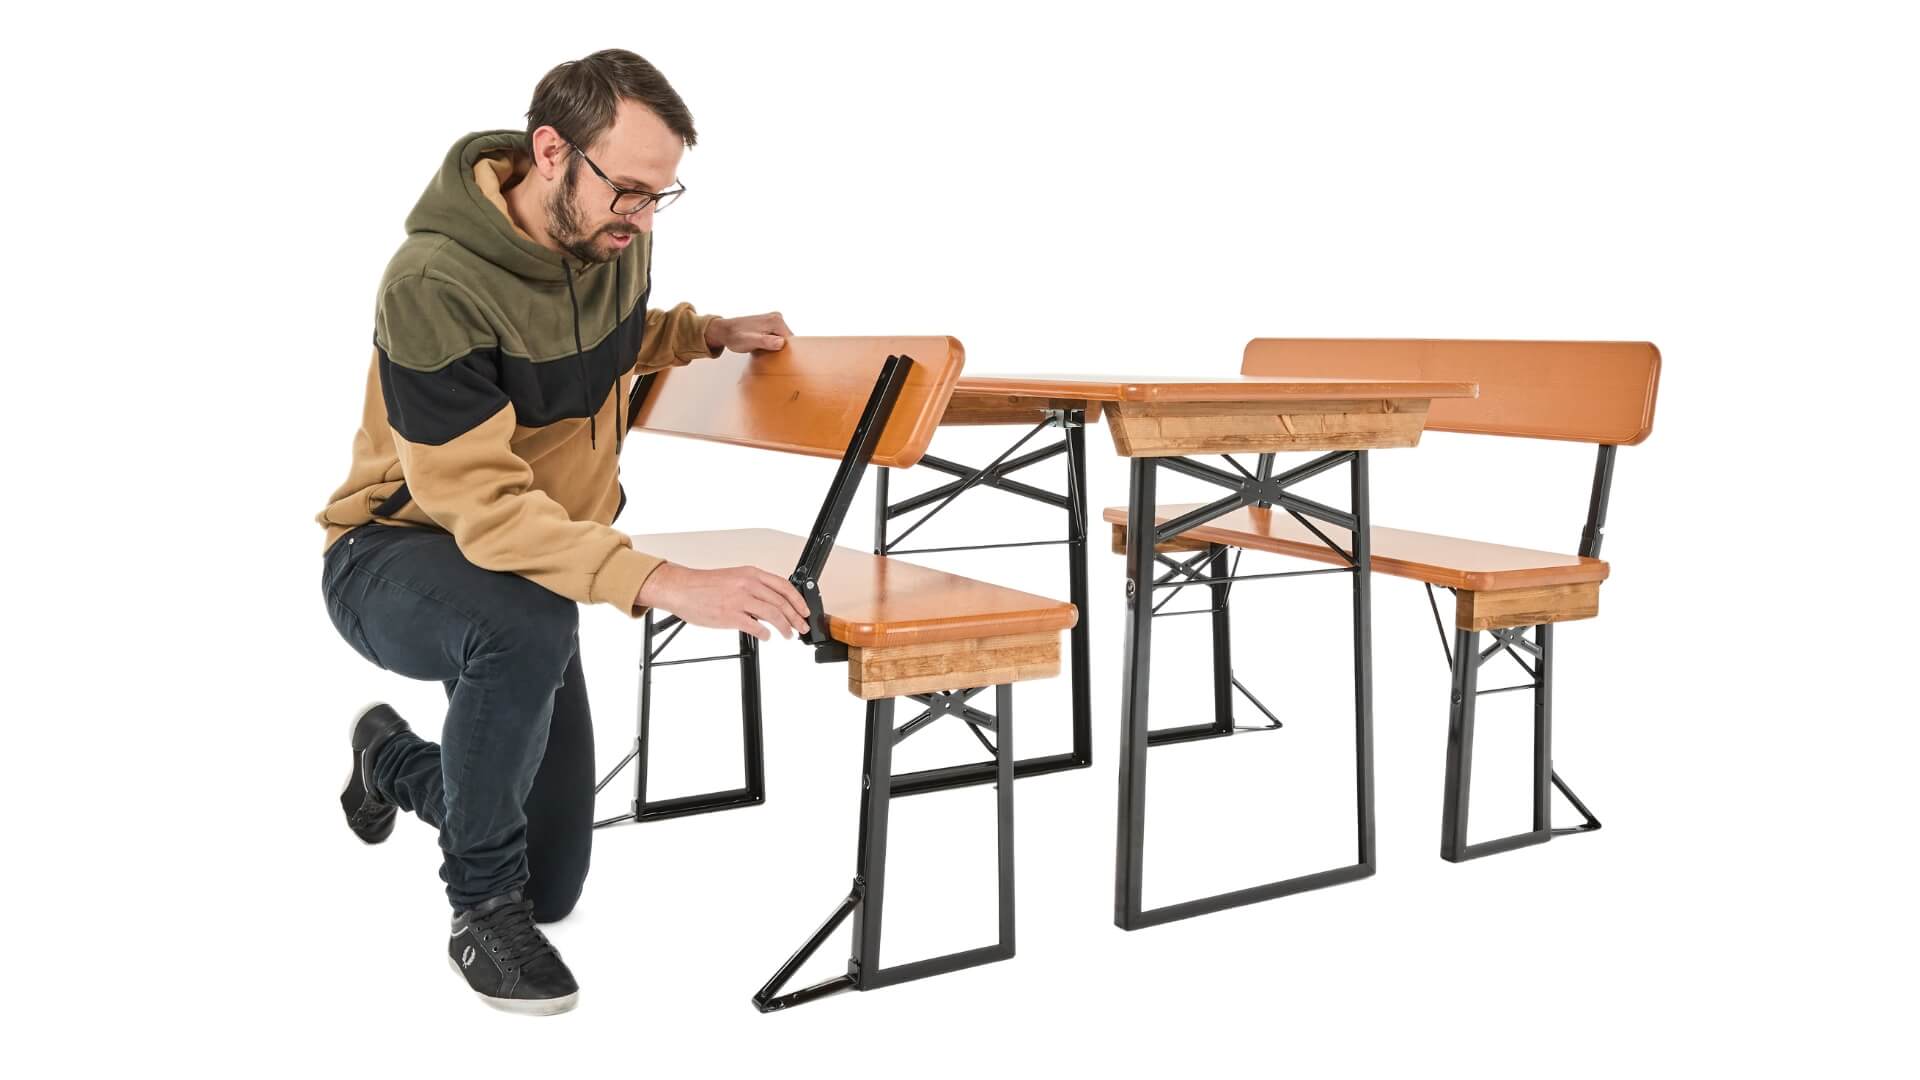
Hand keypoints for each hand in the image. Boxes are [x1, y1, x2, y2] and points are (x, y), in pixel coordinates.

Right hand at [634, 562, 811, 640]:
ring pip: (773, 614)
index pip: (783, 586)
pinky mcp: (730, 615)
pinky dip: (765, 634)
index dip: (798, 600)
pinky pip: (756, 627)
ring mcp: (739, 600)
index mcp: (750, 574)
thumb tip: (772, 602)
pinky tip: (767, 637)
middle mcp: (748, 585)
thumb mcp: (734, 578)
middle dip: (796, 617)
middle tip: (801, 627)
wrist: (682, 589)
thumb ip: (754, 588)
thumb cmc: (704, 586)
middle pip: (782, 602)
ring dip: (785, 627)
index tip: (805, 610)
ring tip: (788, 634)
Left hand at [705, 311, 793, 352]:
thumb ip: (766, 342)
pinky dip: (771, 344)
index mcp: (776, 320)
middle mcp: (777, 317)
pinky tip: (762, 347)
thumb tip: (781, 343)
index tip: (774, 356)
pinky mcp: (769, 324)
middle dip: (780, 349)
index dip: (785, 351)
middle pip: (787, 340)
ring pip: (782, 339)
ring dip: (775, 347)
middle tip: (767, 354)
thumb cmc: (735, 337)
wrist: (724, 331)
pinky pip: (776, 337)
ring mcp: (773, 320)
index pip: (791, 341)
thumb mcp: (750, 341)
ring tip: (763, 350)